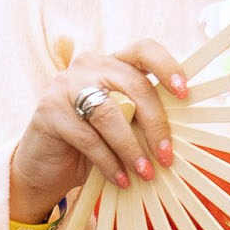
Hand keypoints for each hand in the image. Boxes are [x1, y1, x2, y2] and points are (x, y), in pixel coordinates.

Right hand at [9, 42, 188, 221]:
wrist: (44, 166)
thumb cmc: (92, 144)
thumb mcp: (121, 126)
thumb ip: (142, 119)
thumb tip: (176, 135)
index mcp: (112, 64)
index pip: (144, 50)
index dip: (167, 67)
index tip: (184, 93)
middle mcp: (89, 66)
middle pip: (134, 86)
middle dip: (155, 124)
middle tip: (166, 156)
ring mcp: (66, 85)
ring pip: (111, 114)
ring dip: (132, 148)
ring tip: (145, 173)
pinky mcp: (49, 110)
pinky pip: (88, 138)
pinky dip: (109, 162)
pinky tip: (120, 179)